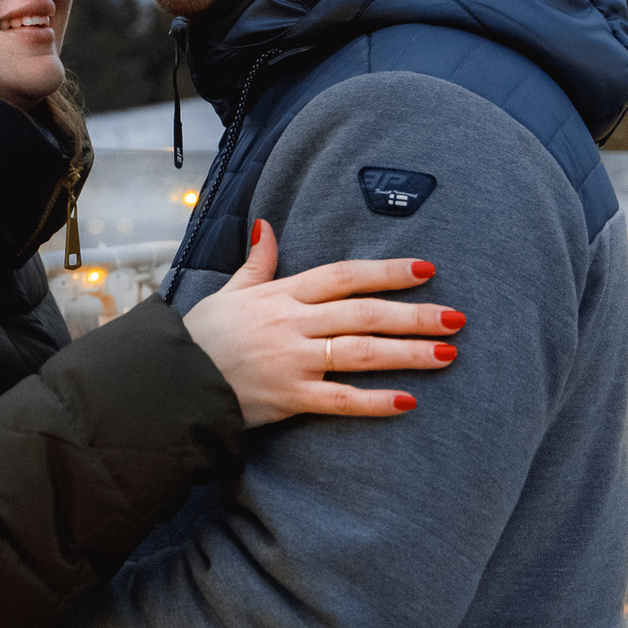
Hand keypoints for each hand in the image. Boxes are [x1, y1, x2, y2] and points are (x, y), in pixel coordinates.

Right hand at [181, 220, 462, 427]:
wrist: (170, 381)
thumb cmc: (201, 337)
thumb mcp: (229, 292)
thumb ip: (258, 262)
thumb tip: (266, 225)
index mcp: (281, 295)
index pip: (344, 276)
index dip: (387, 271)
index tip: (426, 270)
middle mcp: (292, 323)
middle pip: (364, 313)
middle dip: (414, 314)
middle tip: (457, 317)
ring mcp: (291, 360)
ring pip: (361, 352)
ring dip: (408, 353)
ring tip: (447, 354)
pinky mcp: (288, 396)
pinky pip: (340, 399)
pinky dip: (375, 402)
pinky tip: (409, 402)